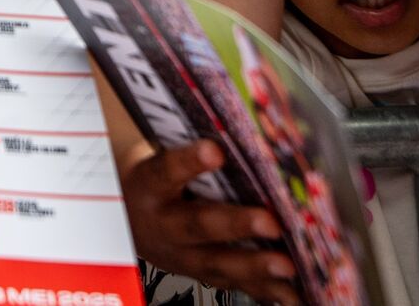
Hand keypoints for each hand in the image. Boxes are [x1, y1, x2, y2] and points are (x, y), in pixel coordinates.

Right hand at [122, 141, 299, 304]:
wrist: (127, 221)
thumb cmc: (154, 181)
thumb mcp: (157, 156)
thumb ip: (187, 146)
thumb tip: (236, 128)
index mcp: (149, 185)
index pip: (165, 170)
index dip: (189, 161)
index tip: (215, 151)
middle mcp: (163, 224)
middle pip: (197, 225)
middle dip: (236, 225)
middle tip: (270, 223)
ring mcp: (181, 255)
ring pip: (216, 262)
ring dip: (254, 266)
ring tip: (286, 265)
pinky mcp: (200, 274)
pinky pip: (232, 285)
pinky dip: (264, 291)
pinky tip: (292, 292)